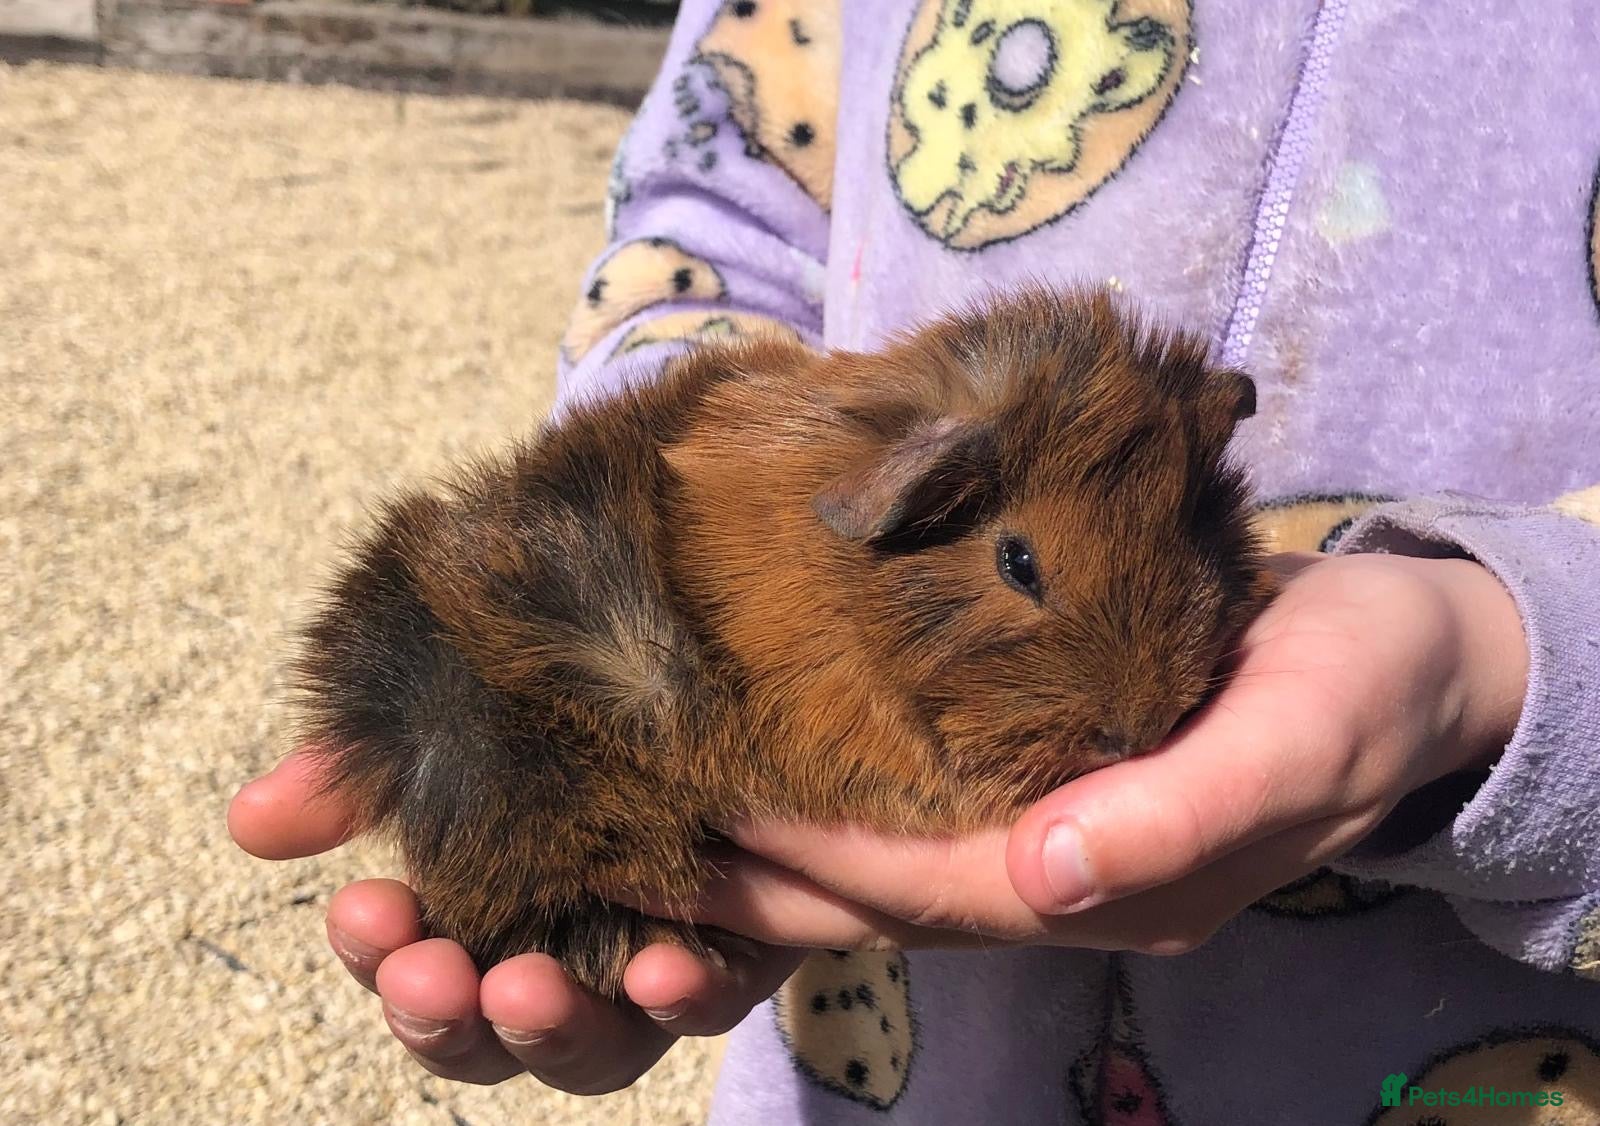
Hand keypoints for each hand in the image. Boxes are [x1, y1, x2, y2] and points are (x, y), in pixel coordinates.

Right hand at [228, 751, 801, 1091]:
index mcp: (484, 912)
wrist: (729, 680)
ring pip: (593, 1045)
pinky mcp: (741, 953)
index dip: (379, 954)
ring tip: (525, 988)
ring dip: (552, 1028)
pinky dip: (682, 995)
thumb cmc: (572, 708)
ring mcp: (649, 967)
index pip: (411, 963)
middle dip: (444, 1015)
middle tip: (428, 975)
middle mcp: (564, 958)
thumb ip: (363, 773)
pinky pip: (712, 1000)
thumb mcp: (465, 720)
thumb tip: (251, 822)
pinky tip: (663, 969)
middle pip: (487, 1031)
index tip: (364, 911)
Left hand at [661, 552, 1527, 954]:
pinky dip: (835, 796)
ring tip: (659, 803)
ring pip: (886, 865)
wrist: (1405, 654)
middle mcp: (1062, 879)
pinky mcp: (1044, 785)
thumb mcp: (1303, 739)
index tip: (699, 815)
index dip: (813, 858)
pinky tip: (765, 755)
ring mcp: (1050, 841)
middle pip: (881, 896)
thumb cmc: (1363, 686)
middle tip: (628, 835)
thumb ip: (1187, 812)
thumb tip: (1054, 878)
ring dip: (776, 848)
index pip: (929, 888)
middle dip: (758, 879)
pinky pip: (916, 812)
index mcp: (1116, 884)